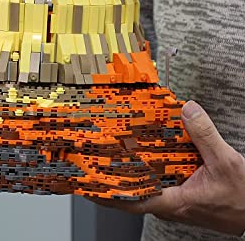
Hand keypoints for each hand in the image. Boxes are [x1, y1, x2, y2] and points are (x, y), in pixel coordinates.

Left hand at [92, 101, 244, 235]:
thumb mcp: (226, 163)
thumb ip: (205, 136)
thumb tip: (187, 110)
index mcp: (175, 203)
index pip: (132, 200)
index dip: (107, 192)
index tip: (87, 182)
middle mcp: (172, 204)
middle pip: (133, 191)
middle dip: (112, 177)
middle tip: (92, 160)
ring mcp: (177, 200)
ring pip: (146, 185)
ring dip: (129, 170)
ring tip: (110, 151)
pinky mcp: (184, 194)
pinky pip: (160, 180)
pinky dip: (149, 167)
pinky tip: (144, 151)